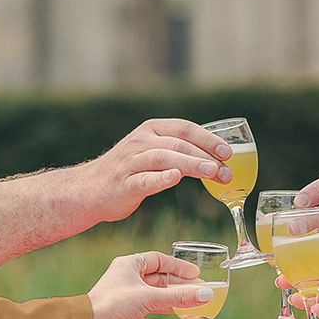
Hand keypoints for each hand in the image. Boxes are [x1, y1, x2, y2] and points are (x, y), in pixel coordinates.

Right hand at [79, 120, 235, 223]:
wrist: (89, 190)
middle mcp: (141, 141)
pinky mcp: (124, 184)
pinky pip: (144, 179)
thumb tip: (218, 160)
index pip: (185, 128)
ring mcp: (130, 162)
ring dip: (191, 165)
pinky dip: (161, 178)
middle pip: (178, 144)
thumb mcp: (153, 152)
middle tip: (226, 171)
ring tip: (212, 173)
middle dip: (206, 156)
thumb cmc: (129, 172)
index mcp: (151, 129)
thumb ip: (180, 152)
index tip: (228, 152)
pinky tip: (176, 178)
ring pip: (165, 158)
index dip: (209, 139)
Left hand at [88, 249, 211, 318]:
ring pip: (159, 303)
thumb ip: (179, 297)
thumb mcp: (149, 297)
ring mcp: (130, 303)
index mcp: (129, 266)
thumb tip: (206, 294)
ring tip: (198, 310)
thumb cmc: (112, 304)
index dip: (178, 266)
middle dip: (181, 288)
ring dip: (177, 307)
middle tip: (202, 292)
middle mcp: (129, 283)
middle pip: (161, 283)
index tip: (196, 273)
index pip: (159, 261)